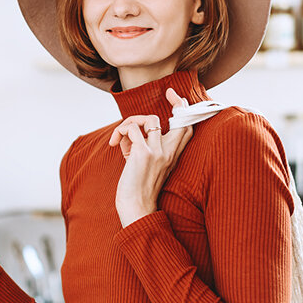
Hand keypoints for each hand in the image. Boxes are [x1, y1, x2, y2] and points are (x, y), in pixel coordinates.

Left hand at [108, 88, 193, 226]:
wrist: (136, 209)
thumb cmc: (137, 190)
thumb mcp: (143, 164)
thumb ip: (141, 146)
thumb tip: (128, 131)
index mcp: (172, 155)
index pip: (187, 127)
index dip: (184, 109)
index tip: (174, 96)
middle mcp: (169, 151)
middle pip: (182, 118)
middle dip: (176, 101)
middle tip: (168, 93)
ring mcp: (158, 151)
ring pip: (149, 118)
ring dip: (130, 123)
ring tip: (120, 139)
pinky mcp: (143, 152)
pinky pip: (132, 127)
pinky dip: (120, 131)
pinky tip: (114, 145)